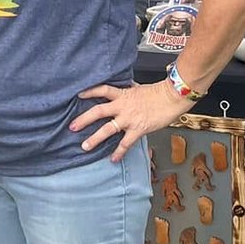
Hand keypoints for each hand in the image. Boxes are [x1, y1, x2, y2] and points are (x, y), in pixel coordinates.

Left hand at [72, 80, 191, 162]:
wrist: (172, 97)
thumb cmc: (158, 92)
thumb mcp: (139, 87)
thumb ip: (129, 88)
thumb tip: (126, 84)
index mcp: (123, 94)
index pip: (102, 90)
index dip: (89, 91)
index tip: (78, 95)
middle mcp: (122, 106)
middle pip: (98, 111)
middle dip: (84, 119)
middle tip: (72, 127)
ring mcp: (129, 119)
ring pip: (108, 129)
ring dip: (95, 138)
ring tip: (84, 146)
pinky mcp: (138, 129)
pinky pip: (125, 143)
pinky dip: (118, 152)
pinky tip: (113, 159)